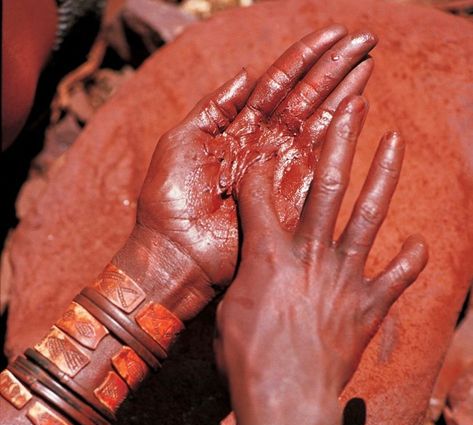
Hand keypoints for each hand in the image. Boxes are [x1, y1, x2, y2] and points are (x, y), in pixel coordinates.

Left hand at [134, 26, 376, 297]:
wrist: (175, 250)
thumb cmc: (168, 200)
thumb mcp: (182, 141)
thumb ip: (215, 107)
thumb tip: (245, 72)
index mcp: (237, 128)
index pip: (276, 83)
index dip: (304, 57)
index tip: (333, 34)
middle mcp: (263, 144)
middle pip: (304, 97)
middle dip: (333, 68)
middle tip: (366, 40)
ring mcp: (280, 169)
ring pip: (317, 121)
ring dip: (343, 92)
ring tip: (368, 63)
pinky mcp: (291, 195)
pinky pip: (318, 158)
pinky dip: (338, 133)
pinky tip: (357, 106)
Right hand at [214, 95, 428, 424]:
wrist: (284, 402)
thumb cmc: (244, 360)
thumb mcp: (228, 313)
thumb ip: (244, 281)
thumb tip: (249, 271)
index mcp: (268, 255)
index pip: (259, 195)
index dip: (257, 170)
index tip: (260, 153)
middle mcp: (310, 255)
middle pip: (327, 186)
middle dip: (340, 142)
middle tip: (353, 106)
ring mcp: (344, 278)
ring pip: (368, 215)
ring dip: (383, 175)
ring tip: (395, 141)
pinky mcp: (368, 307)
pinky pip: (398, 276)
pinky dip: (411, 258)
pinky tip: (420, 241)